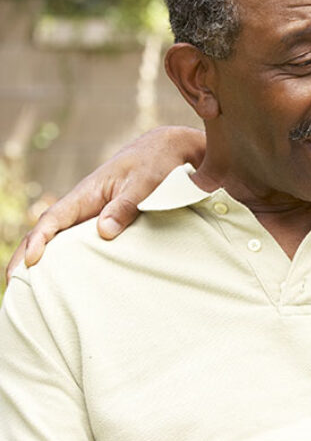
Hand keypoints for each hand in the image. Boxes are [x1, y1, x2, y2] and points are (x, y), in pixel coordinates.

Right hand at [5, 126, 205, 281]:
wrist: (166, 151)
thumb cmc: (154, 164)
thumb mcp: (144, 183)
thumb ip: (125, 206)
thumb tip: (103, 232)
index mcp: (86, 194)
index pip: (53, 219)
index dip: (40, 240)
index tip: (32, 261)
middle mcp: (83, 206)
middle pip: (46, 232)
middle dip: (26, 256)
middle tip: (14, 286)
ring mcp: (91, 215)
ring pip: (60, 239)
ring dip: (43, 261)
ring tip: (29, 290)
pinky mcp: (104, 221)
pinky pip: (79, 242)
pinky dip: (67, 258)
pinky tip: (64, 278)